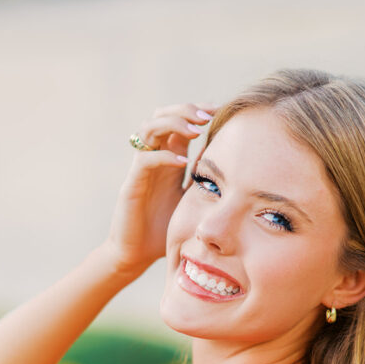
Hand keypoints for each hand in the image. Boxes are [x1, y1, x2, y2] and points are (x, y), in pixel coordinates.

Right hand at [104, 102, 217, 276]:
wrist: (137, 254)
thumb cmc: (165, 227)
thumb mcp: (193, 199)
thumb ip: (205, 180)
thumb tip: (232, 164)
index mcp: (169, 158)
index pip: (180, 121)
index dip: (198, 111)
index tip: (221, 111)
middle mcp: (154, 157)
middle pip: (162, 114)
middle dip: (185, 110)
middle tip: (208, 116)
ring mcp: (141, 169)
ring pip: (149, 128)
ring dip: (173, 123)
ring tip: (195, 130)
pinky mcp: (132, 184)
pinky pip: (145, 160)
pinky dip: (164, 157)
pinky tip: (183, 163)